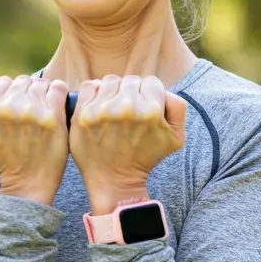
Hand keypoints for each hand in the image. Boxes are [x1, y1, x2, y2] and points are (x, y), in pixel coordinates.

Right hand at [0, 75, 69, 203]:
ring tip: (46, 106)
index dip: (11, 91)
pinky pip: (59, 89)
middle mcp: (8, 108)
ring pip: (41, 83)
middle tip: (34, 104)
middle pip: (23, 81)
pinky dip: (59, 92)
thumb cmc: (2, 160)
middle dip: (28, 91)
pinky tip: (58, 102)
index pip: (3, 83)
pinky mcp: (53, 118)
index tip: (19, 101)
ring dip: (44, 92)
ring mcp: (31, 112)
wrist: (27, 183)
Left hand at [69, 74, 186, 210]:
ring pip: (110, 81)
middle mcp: (125, 107)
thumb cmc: (145, 157)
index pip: (152, 82)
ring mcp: (101, 110)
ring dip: (113, 92)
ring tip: (114, 109)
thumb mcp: (176, 138)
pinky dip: (94, 92)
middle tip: (129, 111)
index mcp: (150, 111)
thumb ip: (177, 107)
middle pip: (131, 80)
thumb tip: (162, 90)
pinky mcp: (83, 115)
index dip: (150, 93)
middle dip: (132, 92)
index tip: (144, 106)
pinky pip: (89, 86)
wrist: (115, 181)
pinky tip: (99, 105)